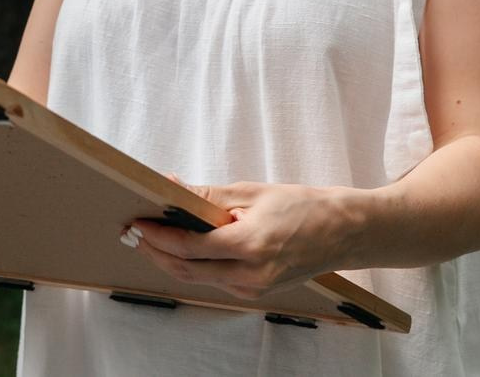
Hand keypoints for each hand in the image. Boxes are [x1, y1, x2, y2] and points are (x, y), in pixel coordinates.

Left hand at [124, 173, 351, 299]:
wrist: (344, 233)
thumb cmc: (303, 207)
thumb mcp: (253, 193)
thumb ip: (209, 196)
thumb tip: (173, 187)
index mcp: (249, 246)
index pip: (189, 247)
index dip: (158, 237)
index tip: (138, 223)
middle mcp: (250, 275)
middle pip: (187, 270)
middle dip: (156, 253)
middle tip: (135, 234)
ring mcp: (254, 289)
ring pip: (199, 279)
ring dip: (173, 261)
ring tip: (152, 239)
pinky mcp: (257, 292)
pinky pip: (217, 281)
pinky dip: (196, 266)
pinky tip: (186, 249)